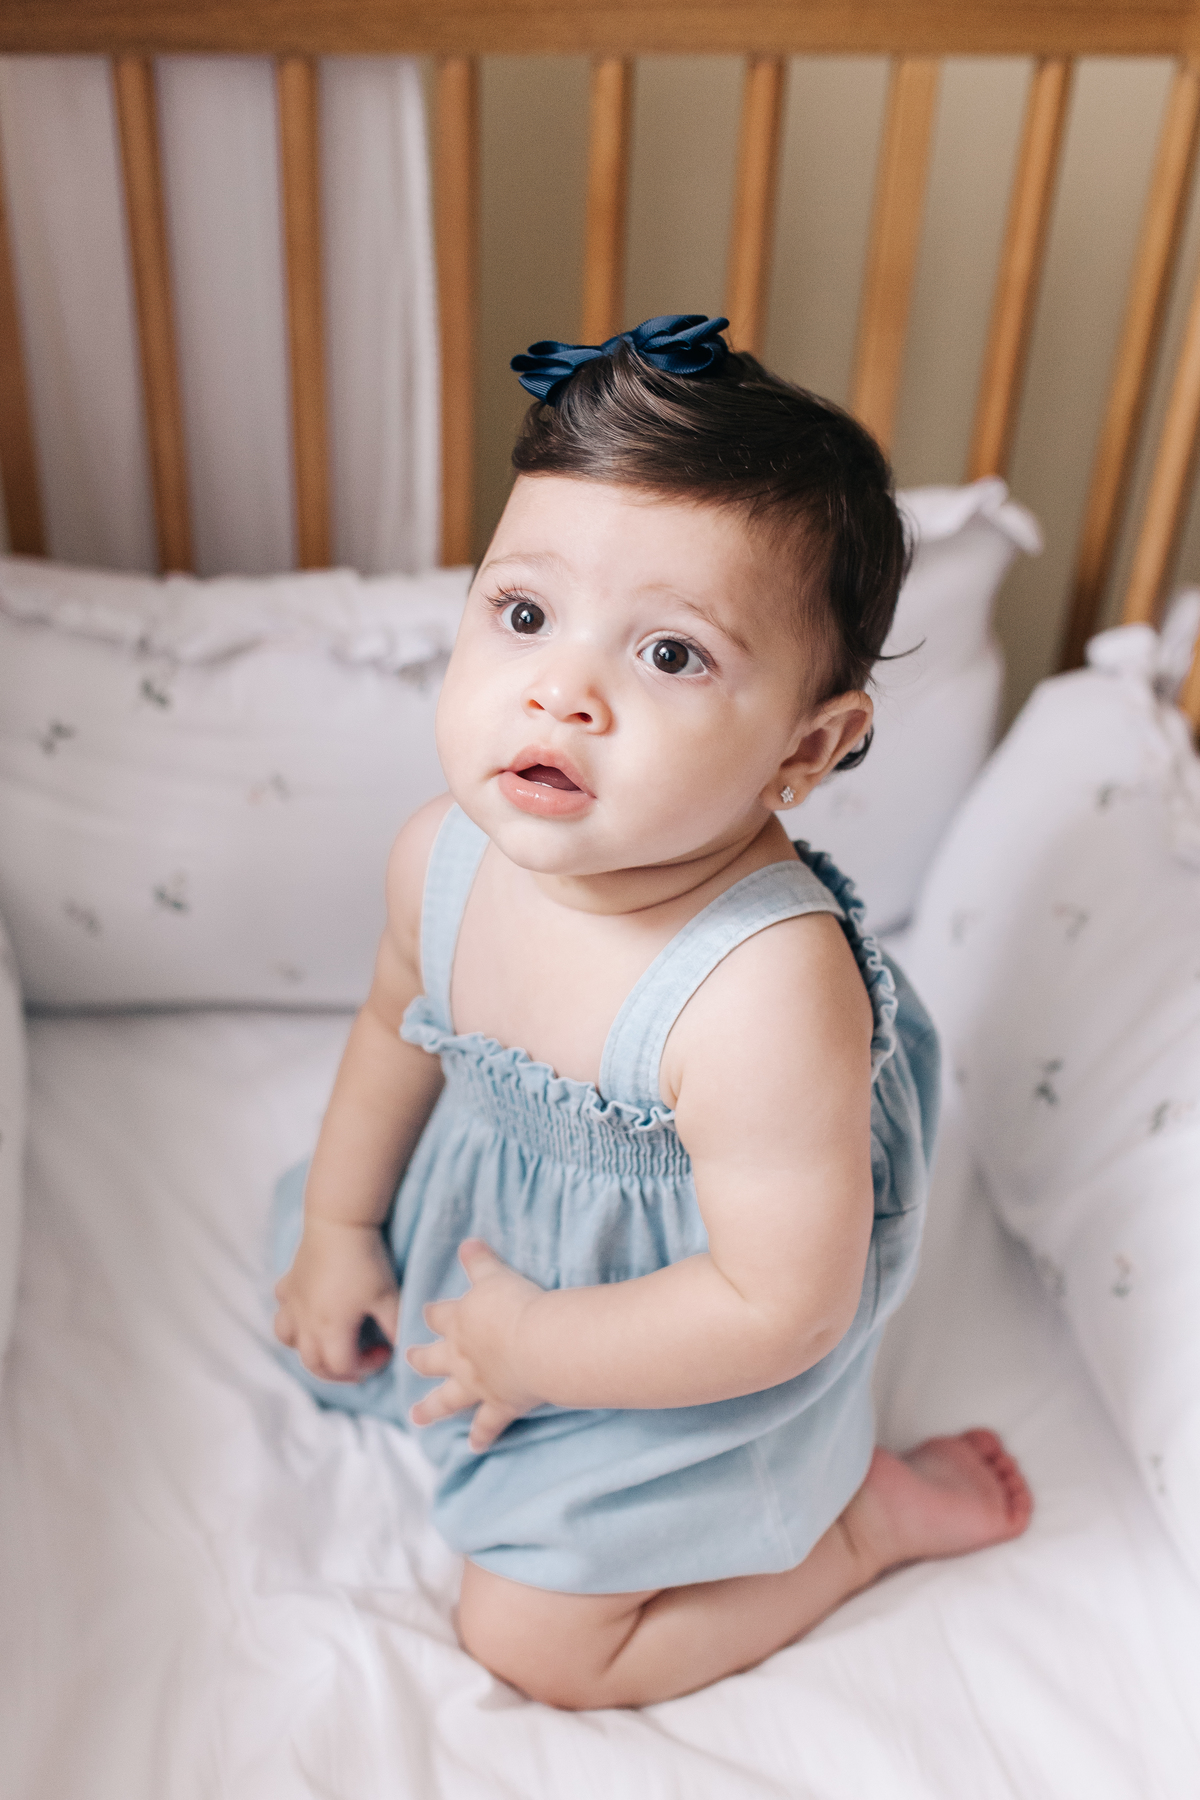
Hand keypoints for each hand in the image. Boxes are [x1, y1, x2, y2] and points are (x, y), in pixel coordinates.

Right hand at [274, 1216, 399, 1382]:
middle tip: (360, 1362)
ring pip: (289, 1341)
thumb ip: (396, 1327)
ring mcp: (292, 1304)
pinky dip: (292, 1320)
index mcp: (330, 1330)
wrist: (340, 1222)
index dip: (367, 1367)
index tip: (385, 1351)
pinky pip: (282, 1311)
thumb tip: (403, 1349)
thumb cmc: (366, 1261)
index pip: (343, 1367)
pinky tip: (308, 1312)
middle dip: (338, 1372)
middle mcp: (305, 1323)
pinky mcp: (287, 1285)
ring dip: (308, 1351)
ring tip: (329, 1345)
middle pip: (313, 1364)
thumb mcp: (389, 1297)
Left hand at [406, 1239, 543, 1450]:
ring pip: (447, 1399)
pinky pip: (487, 1425)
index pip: (439, 1316)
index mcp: (461, 1322)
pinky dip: (481, 1436)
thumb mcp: (496, 1275)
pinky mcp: (499, 1405)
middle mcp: (462, 1356)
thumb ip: (481, 1260)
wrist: (537, 1344)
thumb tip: (467, 1242)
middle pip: (433, 1359)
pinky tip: (474, 1447)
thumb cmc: (518, 1305)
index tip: (426, 1313)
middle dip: (421, 1360)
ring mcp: (478, 1384)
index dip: (433, 1314)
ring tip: (416, 1417)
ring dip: (431, 1408)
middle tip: (409, 1360)